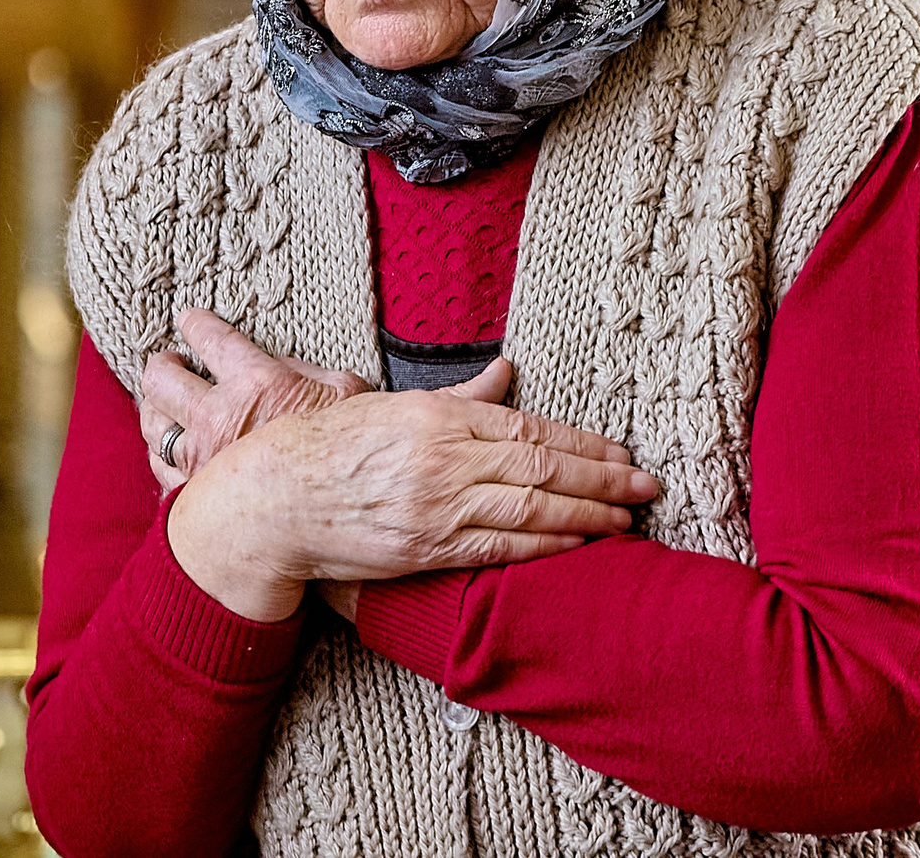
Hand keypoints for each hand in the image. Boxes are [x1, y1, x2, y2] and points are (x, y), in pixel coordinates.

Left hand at [140, 308, 373, 489]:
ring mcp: (201, 460)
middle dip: (162, 365)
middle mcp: (219, 417)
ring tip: (161, 404)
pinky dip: (161, 456)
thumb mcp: (344, 392)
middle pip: (162, 378)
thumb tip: (280, 365)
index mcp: (258, 383)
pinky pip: (160, 469)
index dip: (194, 324)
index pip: (210, 338)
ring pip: (152, 424)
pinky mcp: (193, 498)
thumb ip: (307, 371)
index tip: (188, 320)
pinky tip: (168, 452)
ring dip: (154, 409)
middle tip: (168, 362)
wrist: (335, 514)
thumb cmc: (346, 454)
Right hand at [165, 386, 660, 622]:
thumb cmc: (328, 448)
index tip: (621, 452)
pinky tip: (580, 544)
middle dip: (603, 477)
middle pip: (543, 466)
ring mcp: (435, 504)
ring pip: (531, 507)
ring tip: (628, 517)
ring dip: (588, 513)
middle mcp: (443, 456)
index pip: (530, 428)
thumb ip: (458, 396)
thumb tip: (507, 371)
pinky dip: (546, 546)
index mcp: (438, 415)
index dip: (584, 443)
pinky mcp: (424, 547)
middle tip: (647, 484)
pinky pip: (499, 548)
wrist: (272, 498)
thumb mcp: (393, 405)